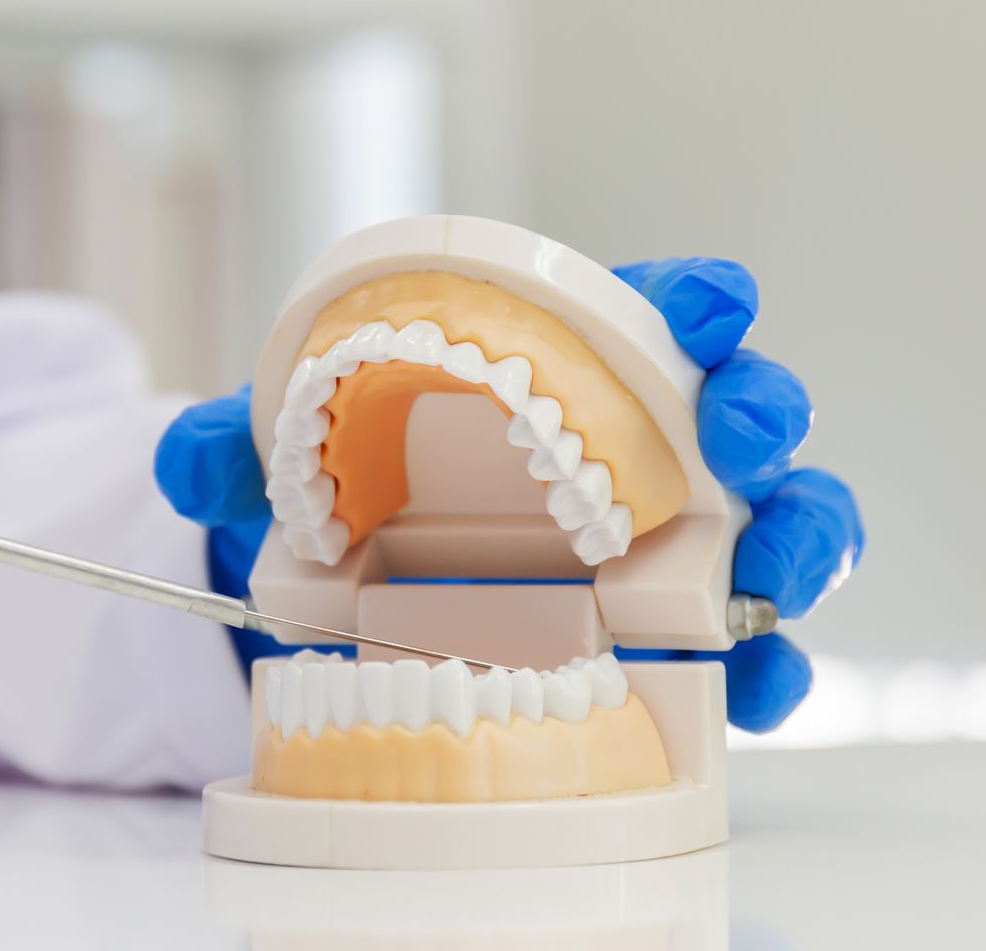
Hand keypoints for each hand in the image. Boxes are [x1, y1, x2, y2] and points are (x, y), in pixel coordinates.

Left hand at [155, 257, 860, 732]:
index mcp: (567, 366)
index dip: (698, 301)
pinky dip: (766, 668)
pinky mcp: (674, 635)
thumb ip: (239, 446)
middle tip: (739, 431)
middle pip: (744, 406)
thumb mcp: (288, 459)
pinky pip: (748, 647)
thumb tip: (185, 459)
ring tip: (771, 574)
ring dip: (800, 538)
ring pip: (781, 520)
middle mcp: (642, 447)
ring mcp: (672, 541)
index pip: (654, 311)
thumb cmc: (357, 486)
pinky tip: (750, 685)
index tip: (705, 307)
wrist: (354, 595)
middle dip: (762, 406)